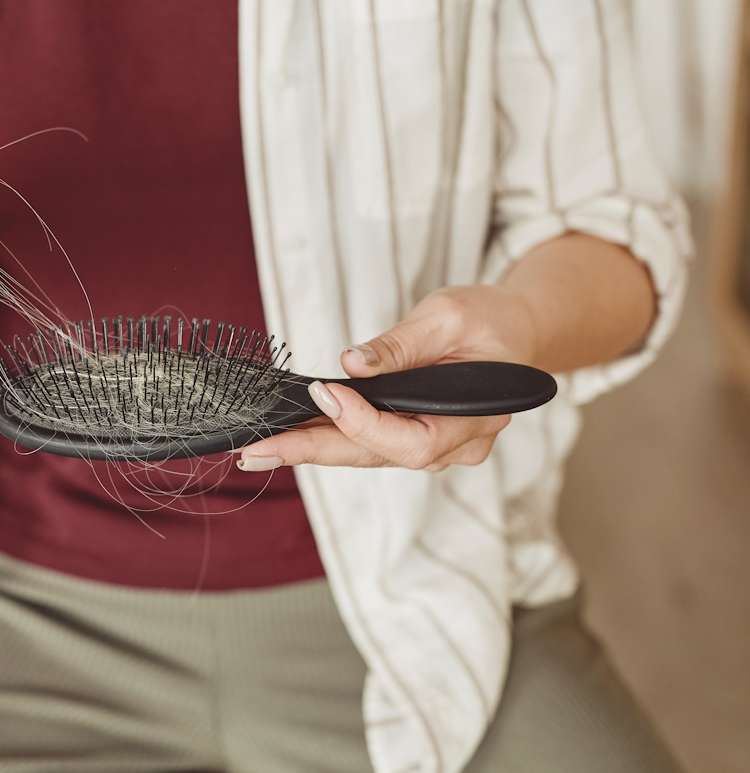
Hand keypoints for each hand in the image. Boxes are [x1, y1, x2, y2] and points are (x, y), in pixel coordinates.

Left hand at [238, 286, 539, 471]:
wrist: (515, 330)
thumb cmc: (490, 320)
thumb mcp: (449, 316)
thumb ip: (402, 344)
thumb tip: (352, 364)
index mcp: (476, 417)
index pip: (413, 438)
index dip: (363, 421)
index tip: (323, 393)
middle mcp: (456, 445)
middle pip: (376, 457)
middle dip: (312, 452)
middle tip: (257, 451)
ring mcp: (435, 447)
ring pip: (365, 455)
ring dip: (311, 450)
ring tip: (259, 448)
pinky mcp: (413, 438)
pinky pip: (367, 445)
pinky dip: (326, 438)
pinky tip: (287, 436)